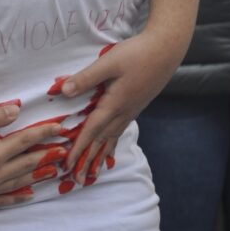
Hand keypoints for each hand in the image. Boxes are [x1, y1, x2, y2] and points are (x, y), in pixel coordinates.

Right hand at [0, 102, 61, 210]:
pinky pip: (4, 201)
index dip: (44, 133)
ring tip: (54, 170)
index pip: (25, 141)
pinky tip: (28, 195)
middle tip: (65, 150)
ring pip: (19, 183)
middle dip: (48, 154)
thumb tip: (17, 110)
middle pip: (27, 163)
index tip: (61, 128)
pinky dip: (18, 197)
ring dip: (38, 175)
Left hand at [57, 27, 182, 175]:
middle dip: (87, 160)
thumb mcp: (108, 63)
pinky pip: (120, 130)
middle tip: (77, 180)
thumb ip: (85, 78)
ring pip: (112, 138)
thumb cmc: (136, 54)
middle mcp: (123, 112)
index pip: (91, 131)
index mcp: (114, 104)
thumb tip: (63, 91)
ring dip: (100, 155)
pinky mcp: (136, 105)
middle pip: (101, 141)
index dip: (78, 148)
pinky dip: (111, 143)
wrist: (166, 50)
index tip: (67, 165)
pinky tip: (110, 146)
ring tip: (92, 172)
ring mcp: (131, 111)